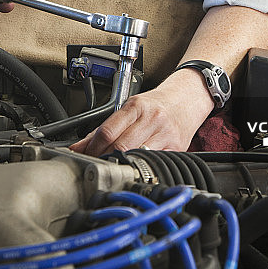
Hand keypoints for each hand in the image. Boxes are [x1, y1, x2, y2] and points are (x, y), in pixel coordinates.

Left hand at [70, 70, 213, 155]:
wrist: (187, 98)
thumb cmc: (157, 103)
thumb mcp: (131, 107)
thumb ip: (106, 127)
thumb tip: (80, 147)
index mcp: (137, 106)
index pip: (108, 131)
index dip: (92, 148)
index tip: (84, 156)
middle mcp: (152, 119)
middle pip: (120, 147)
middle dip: (103, 159)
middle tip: (94, 165)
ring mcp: (165, 134)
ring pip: (136, 157)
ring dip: (121, 166)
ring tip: (112, 169)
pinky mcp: (177, 148)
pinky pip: (155, 163)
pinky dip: (141, 168)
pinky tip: (134, 169)